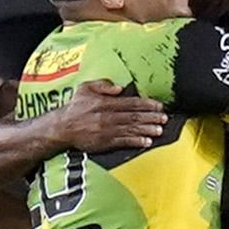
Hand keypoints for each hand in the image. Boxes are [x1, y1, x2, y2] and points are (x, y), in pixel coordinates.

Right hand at [49, 80, 167, 152]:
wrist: (63, 127)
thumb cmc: (75, 107)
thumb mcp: (85, 88)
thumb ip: (103, 85)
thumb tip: (120, 88)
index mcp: (105, 102)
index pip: (131, 103)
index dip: (147, 104)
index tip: (159, 106)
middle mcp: (108, 116)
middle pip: (134, 116)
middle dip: (151, 117)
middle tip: (164, 118)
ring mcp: (107, 130)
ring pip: (131, 129)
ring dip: (147, 130)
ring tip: (160, 130)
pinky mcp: (105, 142)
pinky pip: (124, 142)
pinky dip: (136, 142)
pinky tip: (147, 142)